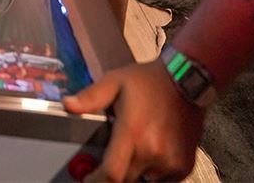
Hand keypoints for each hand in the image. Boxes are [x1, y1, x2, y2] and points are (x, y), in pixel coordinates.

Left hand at [64, 60, 204, 181]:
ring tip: (134, 147)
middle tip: (113, 153)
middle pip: (125, 178)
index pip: (111, 174)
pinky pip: (163, 180)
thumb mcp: (114, 82)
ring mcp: (171, 161)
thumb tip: (67, 105)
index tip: (88, 178)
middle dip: (114, 171)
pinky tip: (151, 152)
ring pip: (144, 180)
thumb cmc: (149, 81)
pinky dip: (153, 172)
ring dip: (134, 171)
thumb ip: (90, 97)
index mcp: (133, 132)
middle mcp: (153, 151)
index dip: (96, 180)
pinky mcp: (184, 166)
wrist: (186, 80)